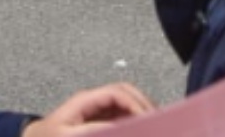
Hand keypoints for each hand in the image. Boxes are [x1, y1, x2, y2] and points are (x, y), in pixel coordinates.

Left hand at [22, 84, 154, 136]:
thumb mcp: (68, 135)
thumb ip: (92, 130)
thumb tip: (118, 126)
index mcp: (85, 99)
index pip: (119, 92)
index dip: (136, 104)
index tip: (147, 119)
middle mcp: (93, 102)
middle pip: (127, 94)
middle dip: (144, 105)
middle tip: (157, 121)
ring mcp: (96, 111)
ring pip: (126, 105)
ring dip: (141, 112)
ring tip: (152, 125)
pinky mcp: (97, 121)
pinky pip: (121, 116)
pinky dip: (133, 121)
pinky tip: (138, 128)